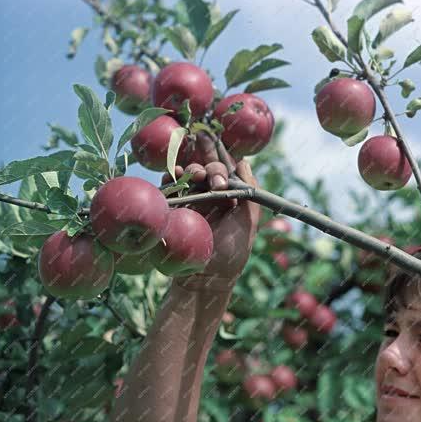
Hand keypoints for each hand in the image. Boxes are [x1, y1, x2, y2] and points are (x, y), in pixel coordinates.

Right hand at [161, 141, 260, 291]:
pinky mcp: (174, 208)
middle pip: (209, 165)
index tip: (216, 141)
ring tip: (194, 177)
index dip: (222, 154)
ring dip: (192, 169)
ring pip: (189, 172)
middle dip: (212, 165)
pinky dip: (171, 177)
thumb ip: (250, 192)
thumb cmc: (231, 253)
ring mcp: (192, 200)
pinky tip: (172, 175)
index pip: (228, 167)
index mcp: (232, 197)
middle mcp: (213, 195)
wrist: (203, 279)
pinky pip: (170, 186)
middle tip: (215, 182)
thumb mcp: (248, 223)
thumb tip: (245, 161)